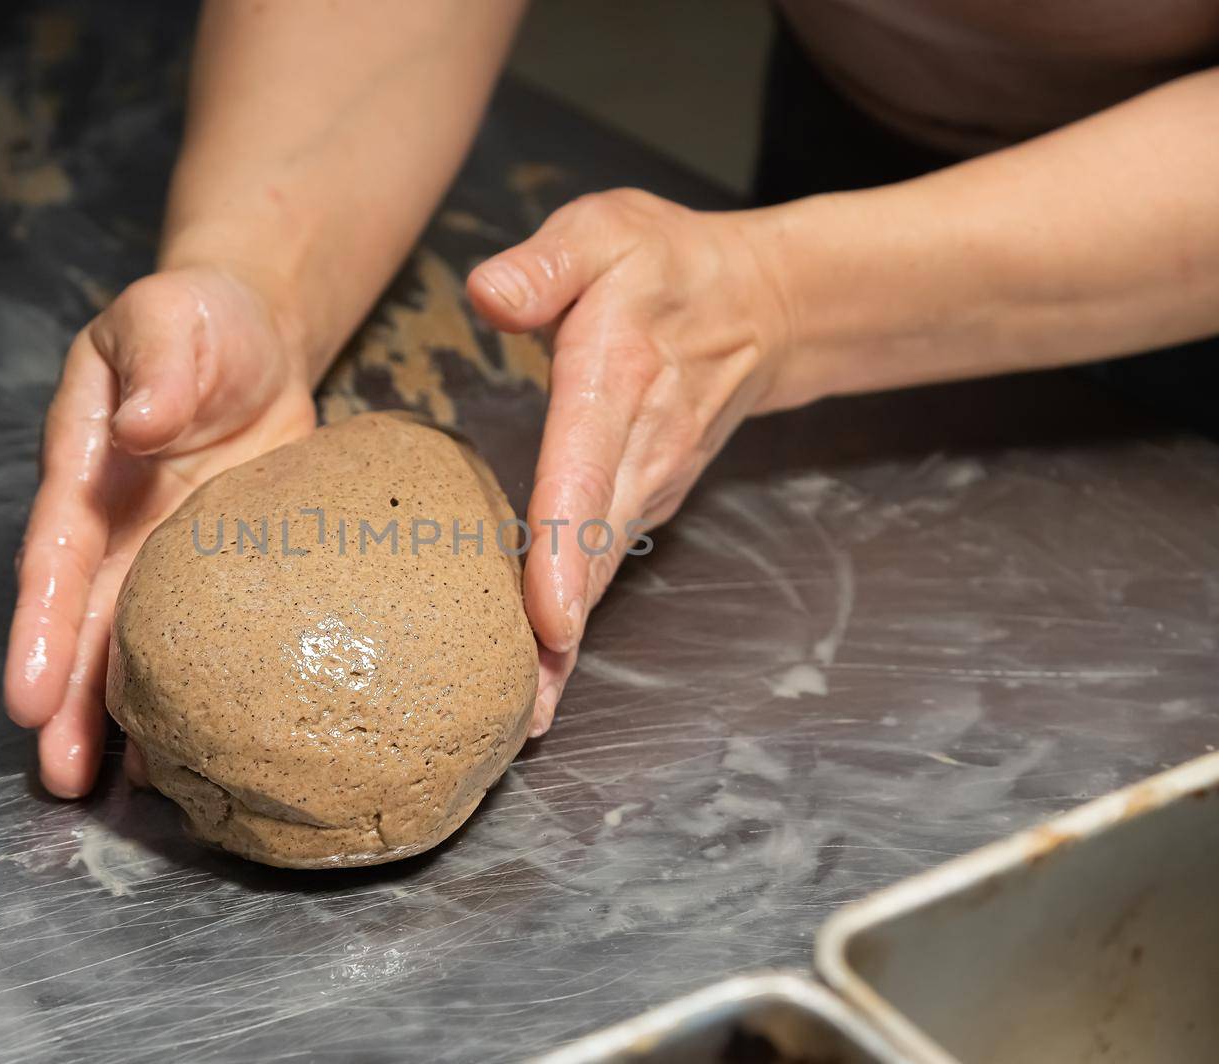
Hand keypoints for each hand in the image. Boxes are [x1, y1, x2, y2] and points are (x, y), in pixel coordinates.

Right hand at [5, 266, 315, 797]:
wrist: (255, 338)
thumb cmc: (199, 321)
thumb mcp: (168, 318)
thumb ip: (155, 363)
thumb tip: (143, 425)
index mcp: (86, 469)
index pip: (57, 555)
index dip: (42, 627)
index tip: (27, 697)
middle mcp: (115, 526)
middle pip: (82, 623)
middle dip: (65, 702)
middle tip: (59, 780)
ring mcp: (165, 554)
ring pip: (132, 645)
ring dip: (117, 715)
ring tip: (113, 790)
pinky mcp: (220, 571)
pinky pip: (201, 637)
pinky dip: (194, 689)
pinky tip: (194, 748)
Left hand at [466, 189, 794, 735]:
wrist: (758, 308)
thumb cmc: (662, 267)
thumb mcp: (606, 231)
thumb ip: (548, 264)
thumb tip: (492, 293)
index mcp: (617, 384)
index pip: (585, 476)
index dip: (563, 551)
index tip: (547, 621)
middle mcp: (636, 455)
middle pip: (591, 557)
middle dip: (557, 639)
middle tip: (515, 719)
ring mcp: (645, 489)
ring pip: (599, 578)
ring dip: (564, 649)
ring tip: (522, 722)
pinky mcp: (640, 507)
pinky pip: (600, 572)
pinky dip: (572, 626)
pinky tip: (540, 677)